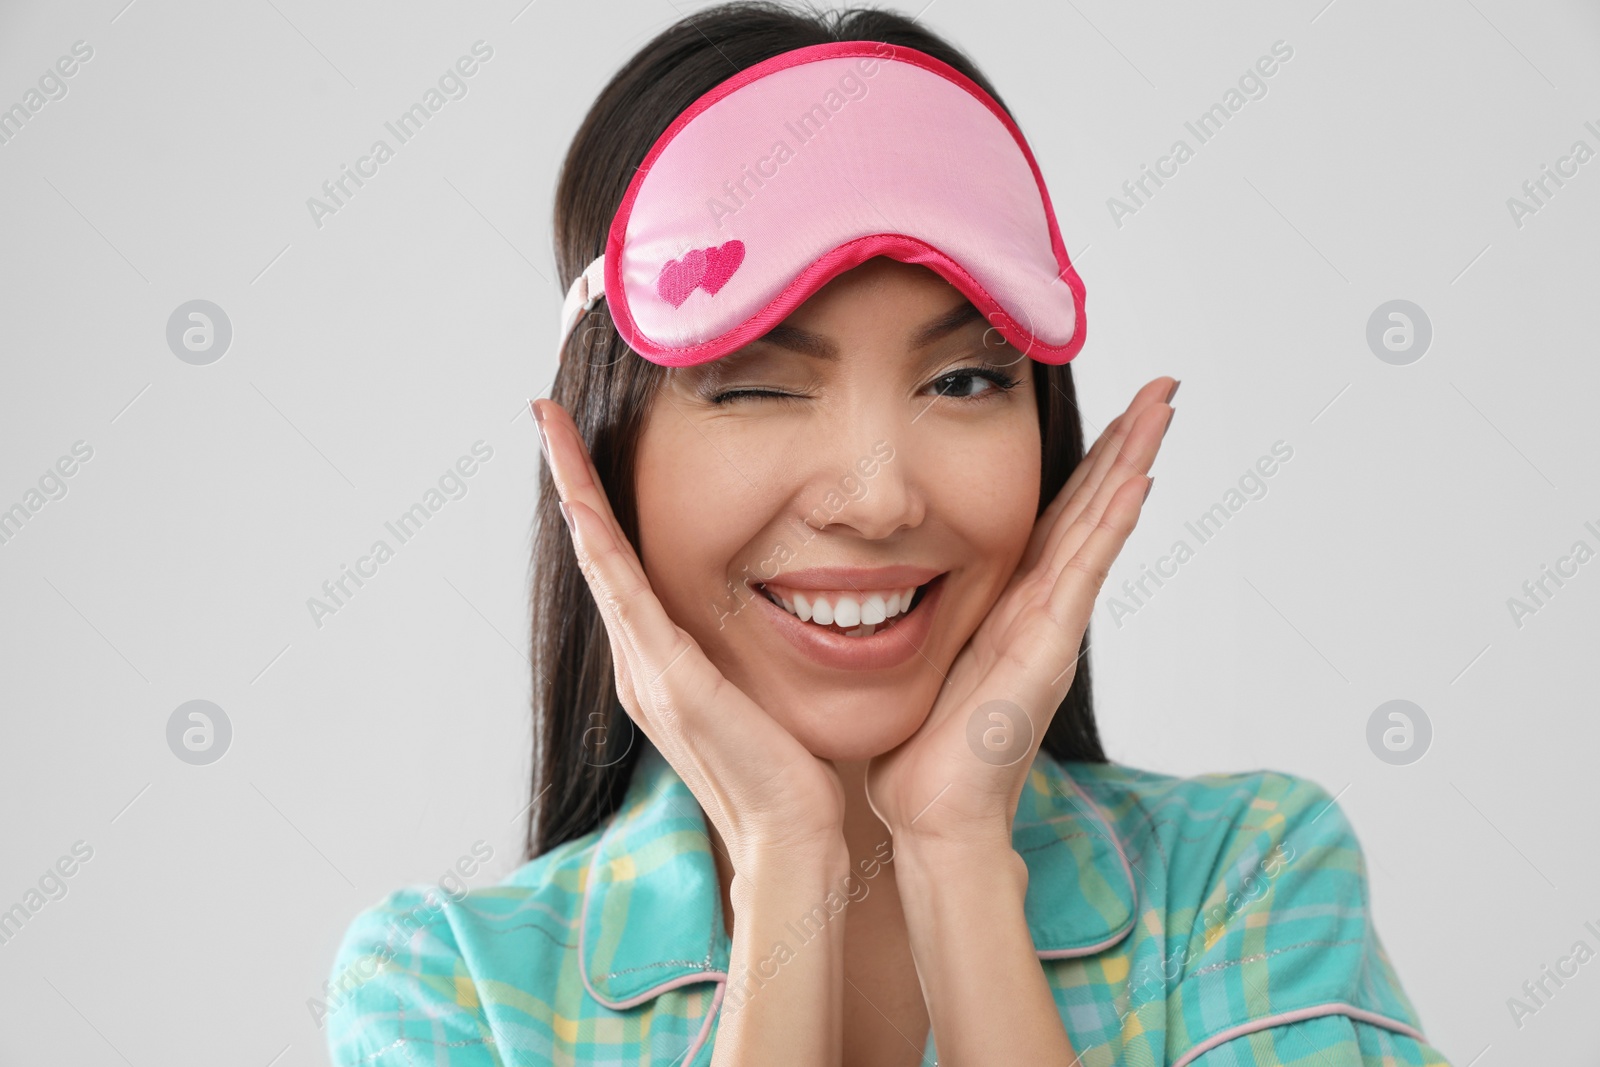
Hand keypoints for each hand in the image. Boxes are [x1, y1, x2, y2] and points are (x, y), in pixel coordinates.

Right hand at [532, 399, 846, 874]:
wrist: (789, 836)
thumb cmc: (787, 771)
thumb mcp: (757, 694)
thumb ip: (740, 654)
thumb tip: (760, 616)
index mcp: (658, 664)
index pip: (620, 566)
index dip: (596, 504)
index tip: (580, 445)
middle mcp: (638, 664)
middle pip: (595, 552)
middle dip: (572, 480)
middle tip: (548, 416)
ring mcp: (645, 672)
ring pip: (600, 561)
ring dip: (576, 491)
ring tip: (553, 431)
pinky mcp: (668, 680)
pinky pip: (625, 597)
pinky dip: (601, 546)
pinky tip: (584, 503)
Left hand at [864, 376, 1177, 848]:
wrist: (931, 807)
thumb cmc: (920, 743)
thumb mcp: (920, 651)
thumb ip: (926, 610)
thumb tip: (879, 570)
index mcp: (1012, 600)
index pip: (1059, 514)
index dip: (1090, 462)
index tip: (1116, 408)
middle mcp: (1042, 604)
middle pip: (1094, 507)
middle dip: (1129, 445)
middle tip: (1164, 387)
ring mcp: (1052, 623)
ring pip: (1100, 526)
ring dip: (1133, 463)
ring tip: (1164, 409)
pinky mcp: (1048, 646)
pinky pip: (1083, 572)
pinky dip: (1111, 525)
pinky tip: (1137, 481)